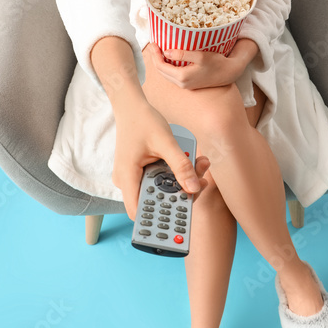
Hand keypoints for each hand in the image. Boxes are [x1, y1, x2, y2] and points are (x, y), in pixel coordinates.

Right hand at [112, 96, 211, 220]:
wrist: (131, 106)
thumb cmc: (143, 120)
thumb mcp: (165, 142)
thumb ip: (181, 166)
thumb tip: (194, 188)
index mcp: (127, 176)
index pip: (138, 212)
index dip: (157, 221)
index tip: (180, 220)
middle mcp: (126, 181)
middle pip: (154, 201)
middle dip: (179, 194)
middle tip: (200, 181)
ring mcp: (133, 177)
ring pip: (159, 190)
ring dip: (179, 181)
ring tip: (199, 165)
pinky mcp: (140, 172)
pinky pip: (158, 180)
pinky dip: (173, 174)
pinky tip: (189, 162)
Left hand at [147, 42, 243, 89]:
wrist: (229, 73)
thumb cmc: (216, 63)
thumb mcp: (200, 56)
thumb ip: (183, 54)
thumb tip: (166, 52)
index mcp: (182, 77)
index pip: (160, 66)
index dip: (154, 54)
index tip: (152, 43)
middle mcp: (181, 83)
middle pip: (161, 71)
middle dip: (155, 58)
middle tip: (153, 45)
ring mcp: (185, 85)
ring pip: (165, 74)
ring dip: (160, 62)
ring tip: (158, 51)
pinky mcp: (188, 84)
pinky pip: (172, 75)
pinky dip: (167, 66)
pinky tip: (168, 58)